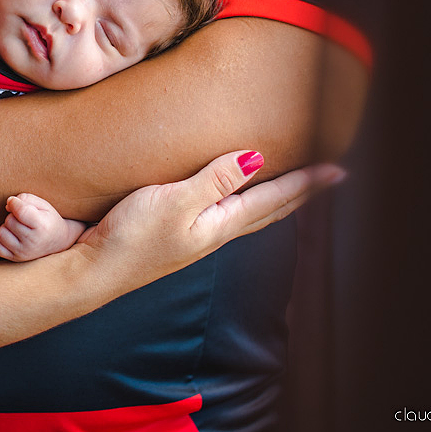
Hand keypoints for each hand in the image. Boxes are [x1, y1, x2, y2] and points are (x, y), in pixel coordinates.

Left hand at [0, 193, 86, 261]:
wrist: (59, 241)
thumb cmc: (49, 219)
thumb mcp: (43, 205)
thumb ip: (26, 199)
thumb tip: (8, 205)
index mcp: (42, 226)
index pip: (20, 212)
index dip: (14, 202)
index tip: (15, 201)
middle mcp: (32, 242)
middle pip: (10, 221)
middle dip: (13, 215)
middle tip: (22, 217)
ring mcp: (23, 252)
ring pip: (1, 233)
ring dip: (6, 225)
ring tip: (17, 225)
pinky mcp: (15, 258)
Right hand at [76, 152, 344, 286]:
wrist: (92, 273)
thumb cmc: (129, 237)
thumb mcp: (173, 201)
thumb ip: (214, 179)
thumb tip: (257, 158)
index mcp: (219, 224)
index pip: (273, 199)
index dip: (305, 183)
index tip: (338, 170)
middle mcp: (214, 233)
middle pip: (268, 209)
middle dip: (301, 193)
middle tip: (329, 177)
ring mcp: (195, 237)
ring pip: (249, 214)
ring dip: (275, 200)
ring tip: (293, 187)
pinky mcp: (175, 236)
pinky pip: (225, 216)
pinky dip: (244, 204)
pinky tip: (233, 202)